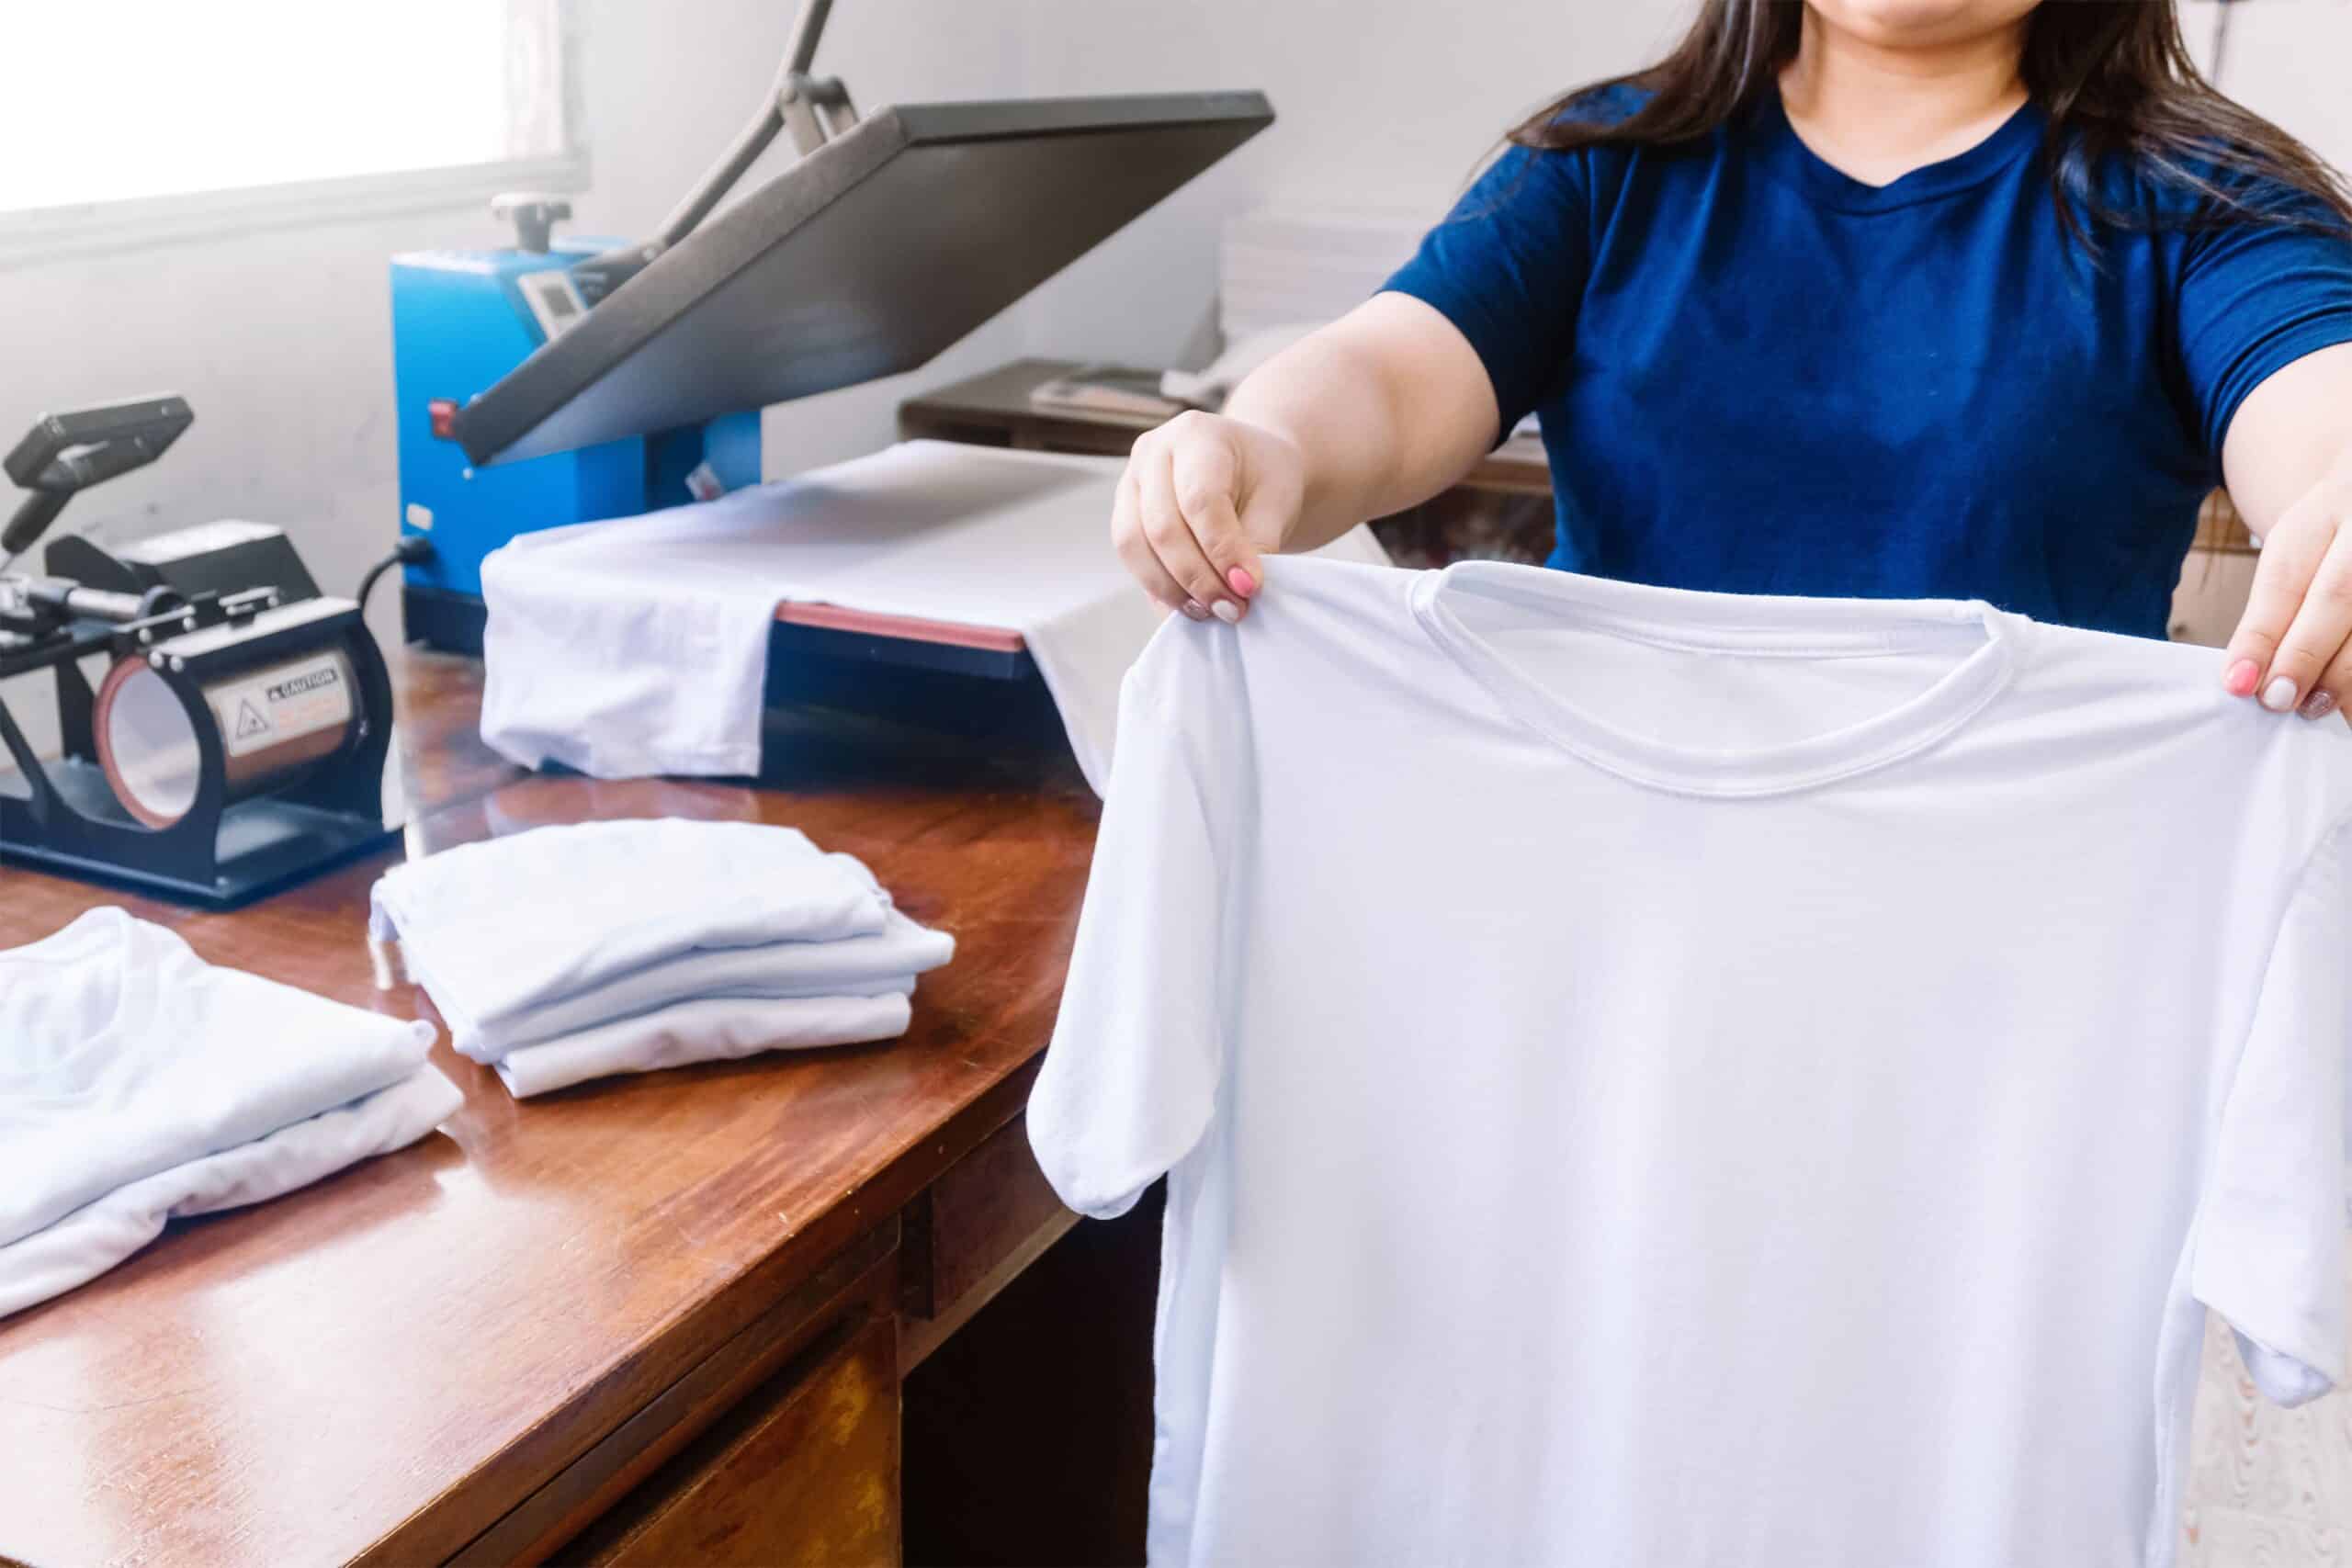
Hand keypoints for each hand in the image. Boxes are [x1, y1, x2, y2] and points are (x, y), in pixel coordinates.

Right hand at [1112, 411, 1304, 623]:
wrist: (1247, 468)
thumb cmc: (1265, 478)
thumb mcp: (1278, 500)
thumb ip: (1260, 540)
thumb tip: (1239, 587)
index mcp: (1197, 434)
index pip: (1201, 499)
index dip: (1223, 550)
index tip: (1249, 588)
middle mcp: (1153, 452)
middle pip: (1162, 526)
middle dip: (1198, 578)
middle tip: (1232, 609)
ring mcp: (1130, 481)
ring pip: (1134, 544)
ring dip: (1172, 589)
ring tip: (1211, 611)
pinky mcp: (1124, 512)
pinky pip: (1130, 557)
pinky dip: (1159, 588)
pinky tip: (1189, 605)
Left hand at [2222, 442, 2351, 721]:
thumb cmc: (2338, 533)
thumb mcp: (2299, 549)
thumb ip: (2276, 608)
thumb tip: (2247, 678)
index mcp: (2331, 508)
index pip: (2288, 577)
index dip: (2262, 636)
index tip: (2239, 684)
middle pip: (2339, 595)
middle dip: (2304, 655)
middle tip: (2277, 700)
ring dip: (2345, 675)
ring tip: (2314, 705)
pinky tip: (2347, 703)